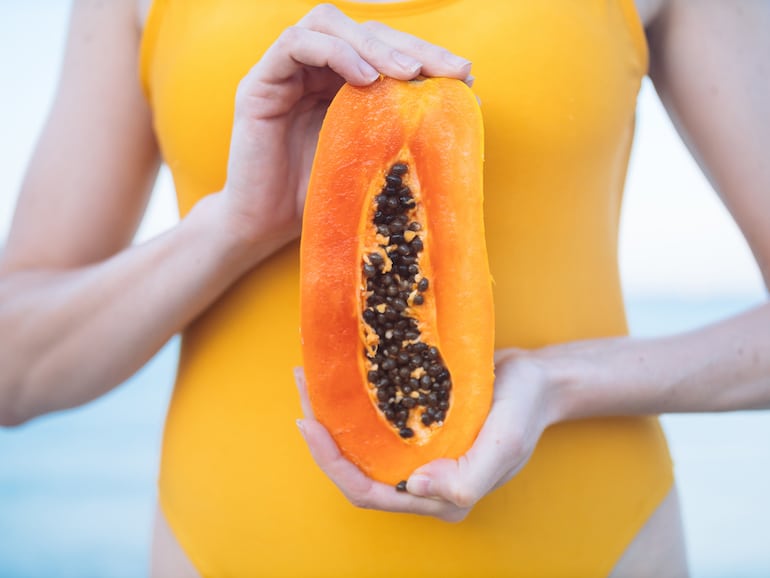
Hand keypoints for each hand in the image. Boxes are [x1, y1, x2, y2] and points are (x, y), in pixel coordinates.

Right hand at [217, 4, 472, 259]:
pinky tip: (366, 80)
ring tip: (407, 74)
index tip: (464, 76)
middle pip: (363, 30)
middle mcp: (313, 70)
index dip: (426, 54)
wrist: (266, 230)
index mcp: (342, 83)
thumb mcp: (375, 161)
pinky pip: (295, 45)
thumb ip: (404, 132)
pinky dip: (335, 53)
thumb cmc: (323, 200)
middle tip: (447, 70)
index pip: (386, 48)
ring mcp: (284, 73)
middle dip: (410, 45)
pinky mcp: (259, 83)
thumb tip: (466, 118)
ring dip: (374, 45)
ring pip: (329, 24)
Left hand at [294, 349, 559, 521]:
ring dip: (332, 413)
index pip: (367, 493)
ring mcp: (415, 453)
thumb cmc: (524, 413)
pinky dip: (352, 399)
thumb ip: (467, 479)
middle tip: (304, 386)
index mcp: (435, 497)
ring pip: (359, 443)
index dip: (332, 463)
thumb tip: (416, 486)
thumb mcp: (505, 445)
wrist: (538, 380)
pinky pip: (374, 420)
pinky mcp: (414, 427)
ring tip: (311, 375)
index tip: (309, 424)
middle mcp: (419, 480)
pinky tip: (339, 372)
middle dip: (323, 434)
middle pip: (354, 468)